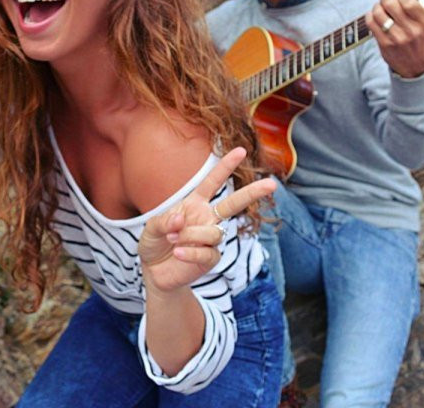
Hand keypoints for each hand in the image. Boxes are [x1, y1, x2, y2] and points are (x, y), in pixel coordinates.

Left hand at [138, 148, 275, 293]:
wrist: (155, 272)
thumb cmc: (155, 243)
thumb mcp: (151, 227)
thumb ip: (164, 220)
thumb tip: (180, 219)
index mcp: (195, 204)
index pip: (212, 182)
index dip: (225, 166)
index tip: (241, 151)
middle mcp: (207, 219)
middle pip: (234, 203)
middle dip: (253, 192)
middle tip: (272, 184)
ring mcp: (211, 239)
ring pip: (213, 232)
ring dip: (190, 236)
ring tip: (173, 241)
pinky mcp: (211, 259)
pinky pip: (207, 252)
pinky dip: (190, 252)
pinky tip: (178, 253)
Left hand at [366, 0, 423, 77]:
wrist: (414, 66)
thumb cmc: (417, 37)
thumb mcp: (421, 20)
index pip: (408, 0)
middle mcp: (412, 30)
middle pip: (391, 3)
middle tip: (386, 0)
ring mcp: (397, 38)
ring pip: (379, 12)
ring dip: (376, 7)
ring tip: (379, 8)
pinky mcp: (385, 44)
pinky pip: (371, 23)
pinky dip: (370, 16)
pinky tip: (374, 17)